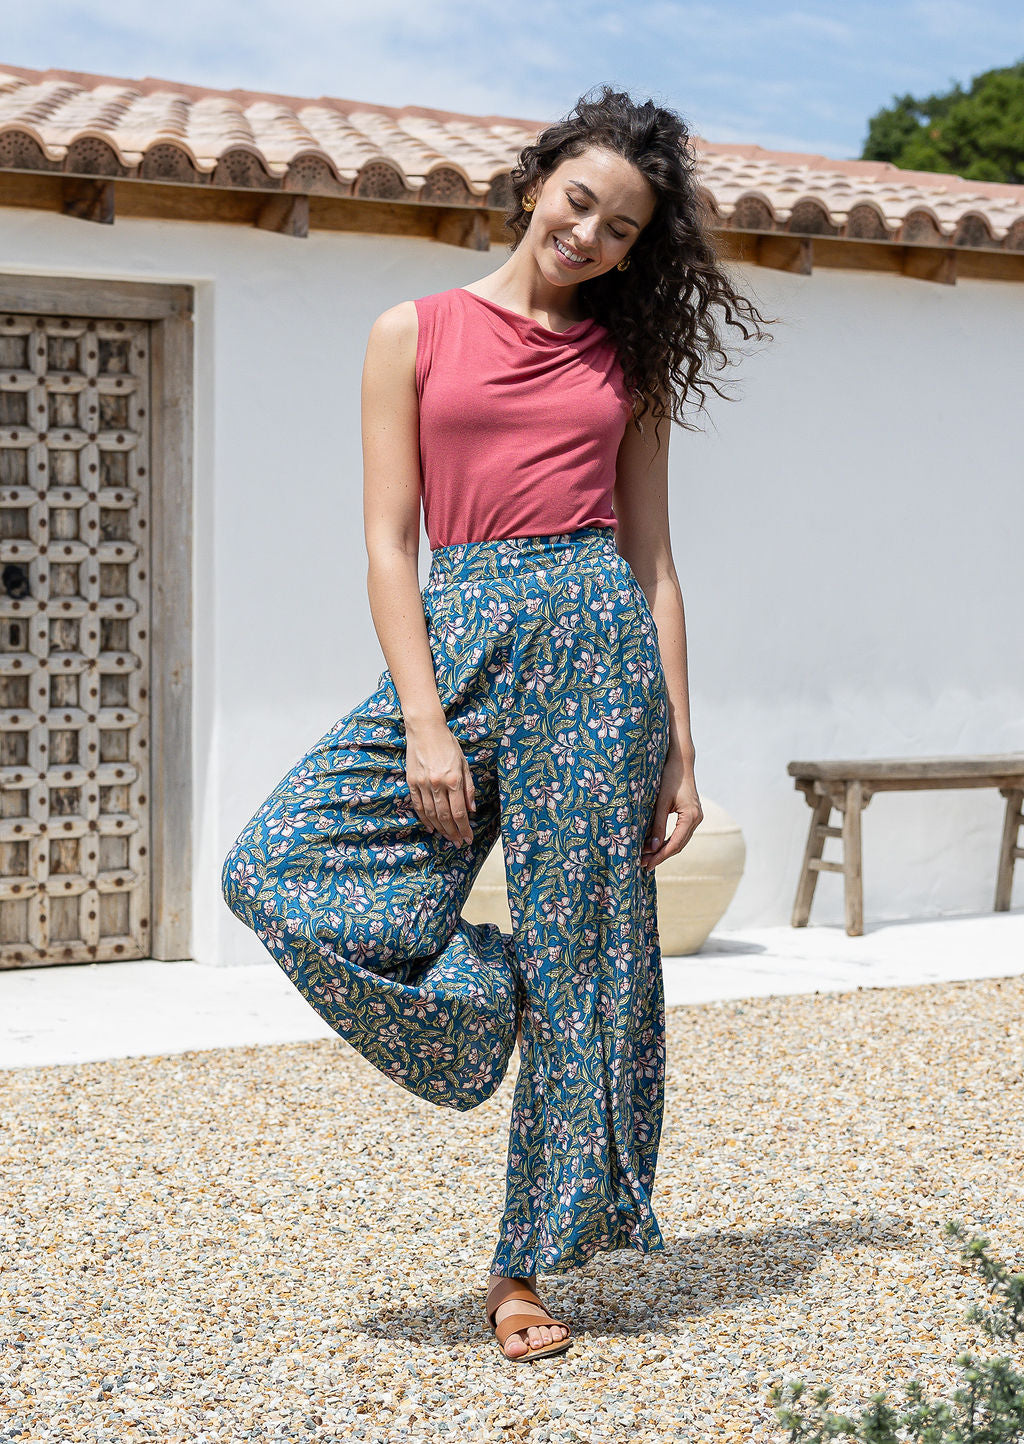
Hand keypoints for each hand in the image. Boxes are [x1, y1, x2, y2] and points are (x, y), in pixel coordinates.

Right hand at [404, 715, 475, 845]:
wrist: (425, 729)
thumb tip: (472, 810)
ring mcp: (422, 784)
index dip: (465, 828)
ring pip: (431, 814)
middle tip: (459, 843)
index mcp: (453, 779)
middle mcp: (437, 784)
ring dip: (441, 829)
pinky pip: (418, 806)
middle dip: (454, 833)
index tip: (469, 838)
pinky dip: (424, 819)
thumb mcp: (464, 763)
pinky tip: (432, 828)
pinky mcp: (411, 782)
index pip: (459, 812)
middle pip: (445, 817)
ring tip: (448, 838)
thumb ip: (468, 788)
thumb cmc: (448, 744)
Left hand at [641, 752, 701, 870]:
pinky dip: (668, 840)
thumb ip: (657, 825)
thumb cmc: (670, 778)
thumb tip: (652, 847)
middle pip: (678, 845)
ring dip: (664, 849)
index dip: (660, 856)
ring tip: (647, 857)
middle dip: (661, 855)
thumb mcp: (661, 802)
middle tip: (644, 864)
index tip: (647, 864)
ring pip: (680, 840)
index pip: (675, 844)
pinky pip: (680, 833)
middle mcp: (697, 819)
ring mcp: (696, 817)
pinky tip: (656, 845)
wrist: (681, 762)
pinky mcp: (692, 814)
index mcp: (691, 817)